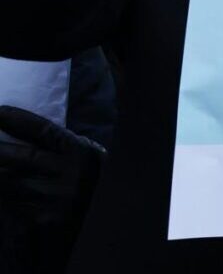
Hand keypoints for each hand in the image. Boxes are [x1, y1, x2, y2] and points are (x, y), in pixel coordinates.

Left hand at [0, 106, 104, 226]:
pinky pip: (7, 202)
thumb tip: (17, 128)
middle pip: (21, 155)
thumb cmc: (82, 187)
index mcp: (82, 154)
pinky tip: (1, 190)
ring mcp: (55, 199)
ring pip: (8, 181)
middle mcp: (71, 175)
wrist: (89, 228)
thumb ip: (58, 147)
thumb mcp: (81, 160)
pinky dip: (1, 195)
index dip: (17, 119)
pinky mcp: (40, 219)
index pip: (44, 130)